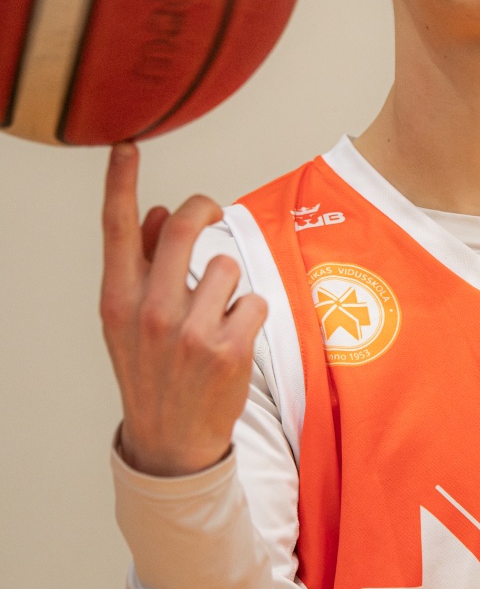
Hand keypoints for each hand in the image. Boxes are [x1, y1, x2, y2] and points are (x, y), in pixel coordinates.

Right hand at [100, 143, 267, 477]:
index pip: (116, 229)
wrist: (169, 442)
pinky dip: (251, 312)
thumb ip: (138, 267)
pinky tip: (236, 337)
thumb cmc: (150, 372)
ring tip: (217, 313)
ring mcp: (189, 332)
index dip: (120, 182)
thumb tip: (152, 215)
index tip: (126, 146)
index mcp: (117, 300)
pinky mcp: (228, 349)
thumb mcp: (127, 322)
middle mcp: (149, 312)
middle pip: (180, 227)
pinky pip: (255, 299)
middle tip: (212, 210)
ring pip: (226, 264)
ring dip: (229, 281)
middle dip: (203, 208)